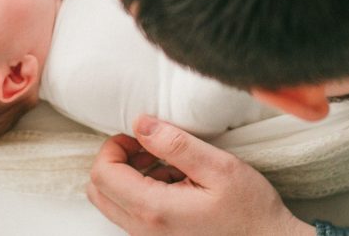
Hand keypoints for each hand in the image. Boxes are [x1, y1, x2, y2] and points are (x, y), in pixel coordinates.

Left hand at [87, 116, 312, 235]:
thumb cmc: (250, 210)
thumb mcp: (219, 167)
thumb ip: (175, 143)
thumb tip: (140, 123)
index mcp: (154, 210)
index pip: (102, 173)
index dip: (114, 146)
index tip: (141, 136)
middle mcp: (144, 230)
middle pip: (98, 189)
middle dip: (116, 160)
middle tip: (147, 146)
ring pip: (112, 201)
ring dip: (128, 175)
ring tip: (166, 163)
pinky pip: (131, 212)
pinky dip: (141, 190)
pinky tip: (175, 181)